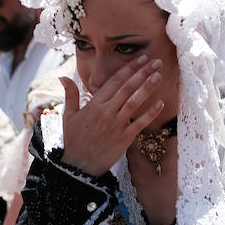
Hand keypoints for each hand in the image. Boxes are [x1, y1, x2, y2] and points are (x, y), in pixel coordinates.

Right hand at [59, 55, 165, 175]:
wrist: (78, 166)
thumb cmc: (72, 140)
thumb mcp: (68, 116)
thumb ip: (70, 94)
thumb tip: (63, 76)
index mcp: (94, 104)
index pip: (114, 81)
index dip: (129, 68)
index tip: (141, 59)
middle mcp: (107, 112)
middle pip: (127, 88)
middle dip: (143, 73)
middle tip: (156, 61)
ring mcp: (116, 125)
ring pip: (134, 102)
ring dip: (147, 87)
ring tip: (159, 75)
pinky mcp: (124, 138)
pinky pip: (140, 123)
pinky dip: (151, 113)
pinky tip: (161, 103)